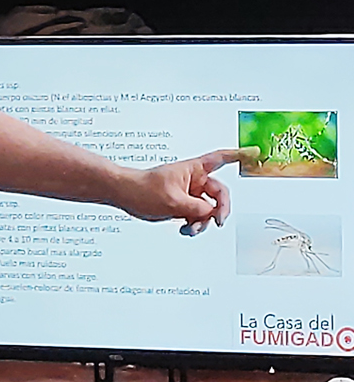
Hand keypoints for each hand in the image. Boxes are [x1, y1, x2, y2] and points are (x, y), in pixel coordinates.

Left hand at [119, 147, 258, 226]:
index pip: (221, 159)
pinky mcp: (182, 206)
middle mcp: (194, 181)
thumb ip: (196, 208)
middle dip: (218, 209)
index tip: (255, 152)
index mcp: (194, 169)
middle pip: (219, 194)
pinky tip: (186, 229)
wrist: (125, 196)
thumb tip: (211, 214)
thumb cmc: (143, 188)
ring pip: (208, 210)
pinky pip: (196, 217)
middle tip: (218, 221)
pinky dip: (194, 225)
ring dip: (203, 222)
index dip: (239, 155)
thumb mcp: (173, 200)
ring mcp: (189, 194)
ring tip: (191, 228)